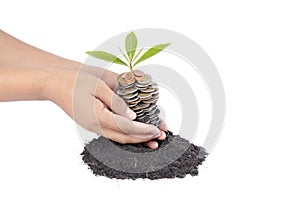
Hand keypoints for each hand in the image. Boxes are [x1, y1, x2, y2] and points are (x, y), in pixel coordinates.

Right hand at [43, 66, 166, 148]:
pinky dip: (126, 135)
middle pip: (123, 137)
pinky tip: (135, 133)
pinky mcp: (92, 124)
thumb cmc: (75, 80)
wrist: (54, 83)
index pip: (126, 127)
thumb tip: (132, 115)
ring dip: (136, 139)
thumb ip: (116, 101)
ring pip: (118, 138)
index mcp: (97, 116)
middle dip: (143, 138)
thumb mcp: (98, 85)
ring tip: (151, 139)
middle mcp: (95, 126)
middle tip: (158, 136)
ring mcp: (93, 127)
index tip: (156, 129)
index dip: (143, 130)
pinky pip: (112, 133)